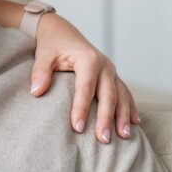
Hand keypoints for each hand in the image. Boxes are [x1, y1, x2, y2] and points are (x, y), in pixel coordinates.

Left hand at [29, 14, 139, 143]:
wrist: (62, 31)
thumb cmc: (53, 44)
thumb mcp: (44, 54)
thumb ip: (40, 71)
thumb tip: (36, 92)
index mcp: (88, 59)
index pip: (85, 88)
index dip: (81, 109)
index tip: (77, 128)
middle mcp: (104, 65)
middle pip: (107, 95)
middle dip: (106, 118)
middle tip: (103, 139)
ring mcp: (111, 70)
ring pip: (121, 96)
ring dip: (123, 116)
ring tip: (124, 136)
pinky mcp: (113, 75)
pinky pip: (125, 92)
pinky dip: (130, 107)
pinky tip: (134, 123)